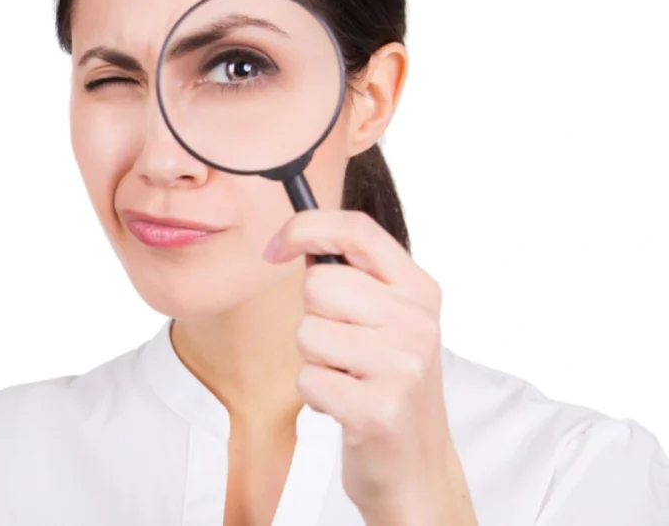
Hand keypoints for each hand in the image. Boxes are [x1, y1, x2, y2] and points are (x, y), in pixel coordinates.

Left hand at [264, 209, 476, 525]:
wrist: (416, 465)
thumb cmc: (387, 383)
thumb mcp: (387, 319)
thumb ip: (354, 277)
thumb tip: (297, 237)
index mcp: (419, 289)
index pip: (356, 229)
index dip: (304, 228)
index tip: (275, 249)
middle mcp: (417, 321)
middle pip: (319, 285)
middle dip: (314, 319)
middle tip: (344, 350)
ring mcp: (403, 365)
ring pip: (307, 333)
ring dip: (314, 361)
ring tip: (348, 379)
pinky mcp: (380, 409)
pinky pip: (307, 379)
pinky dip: (315, 396)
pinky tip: (346, 406)